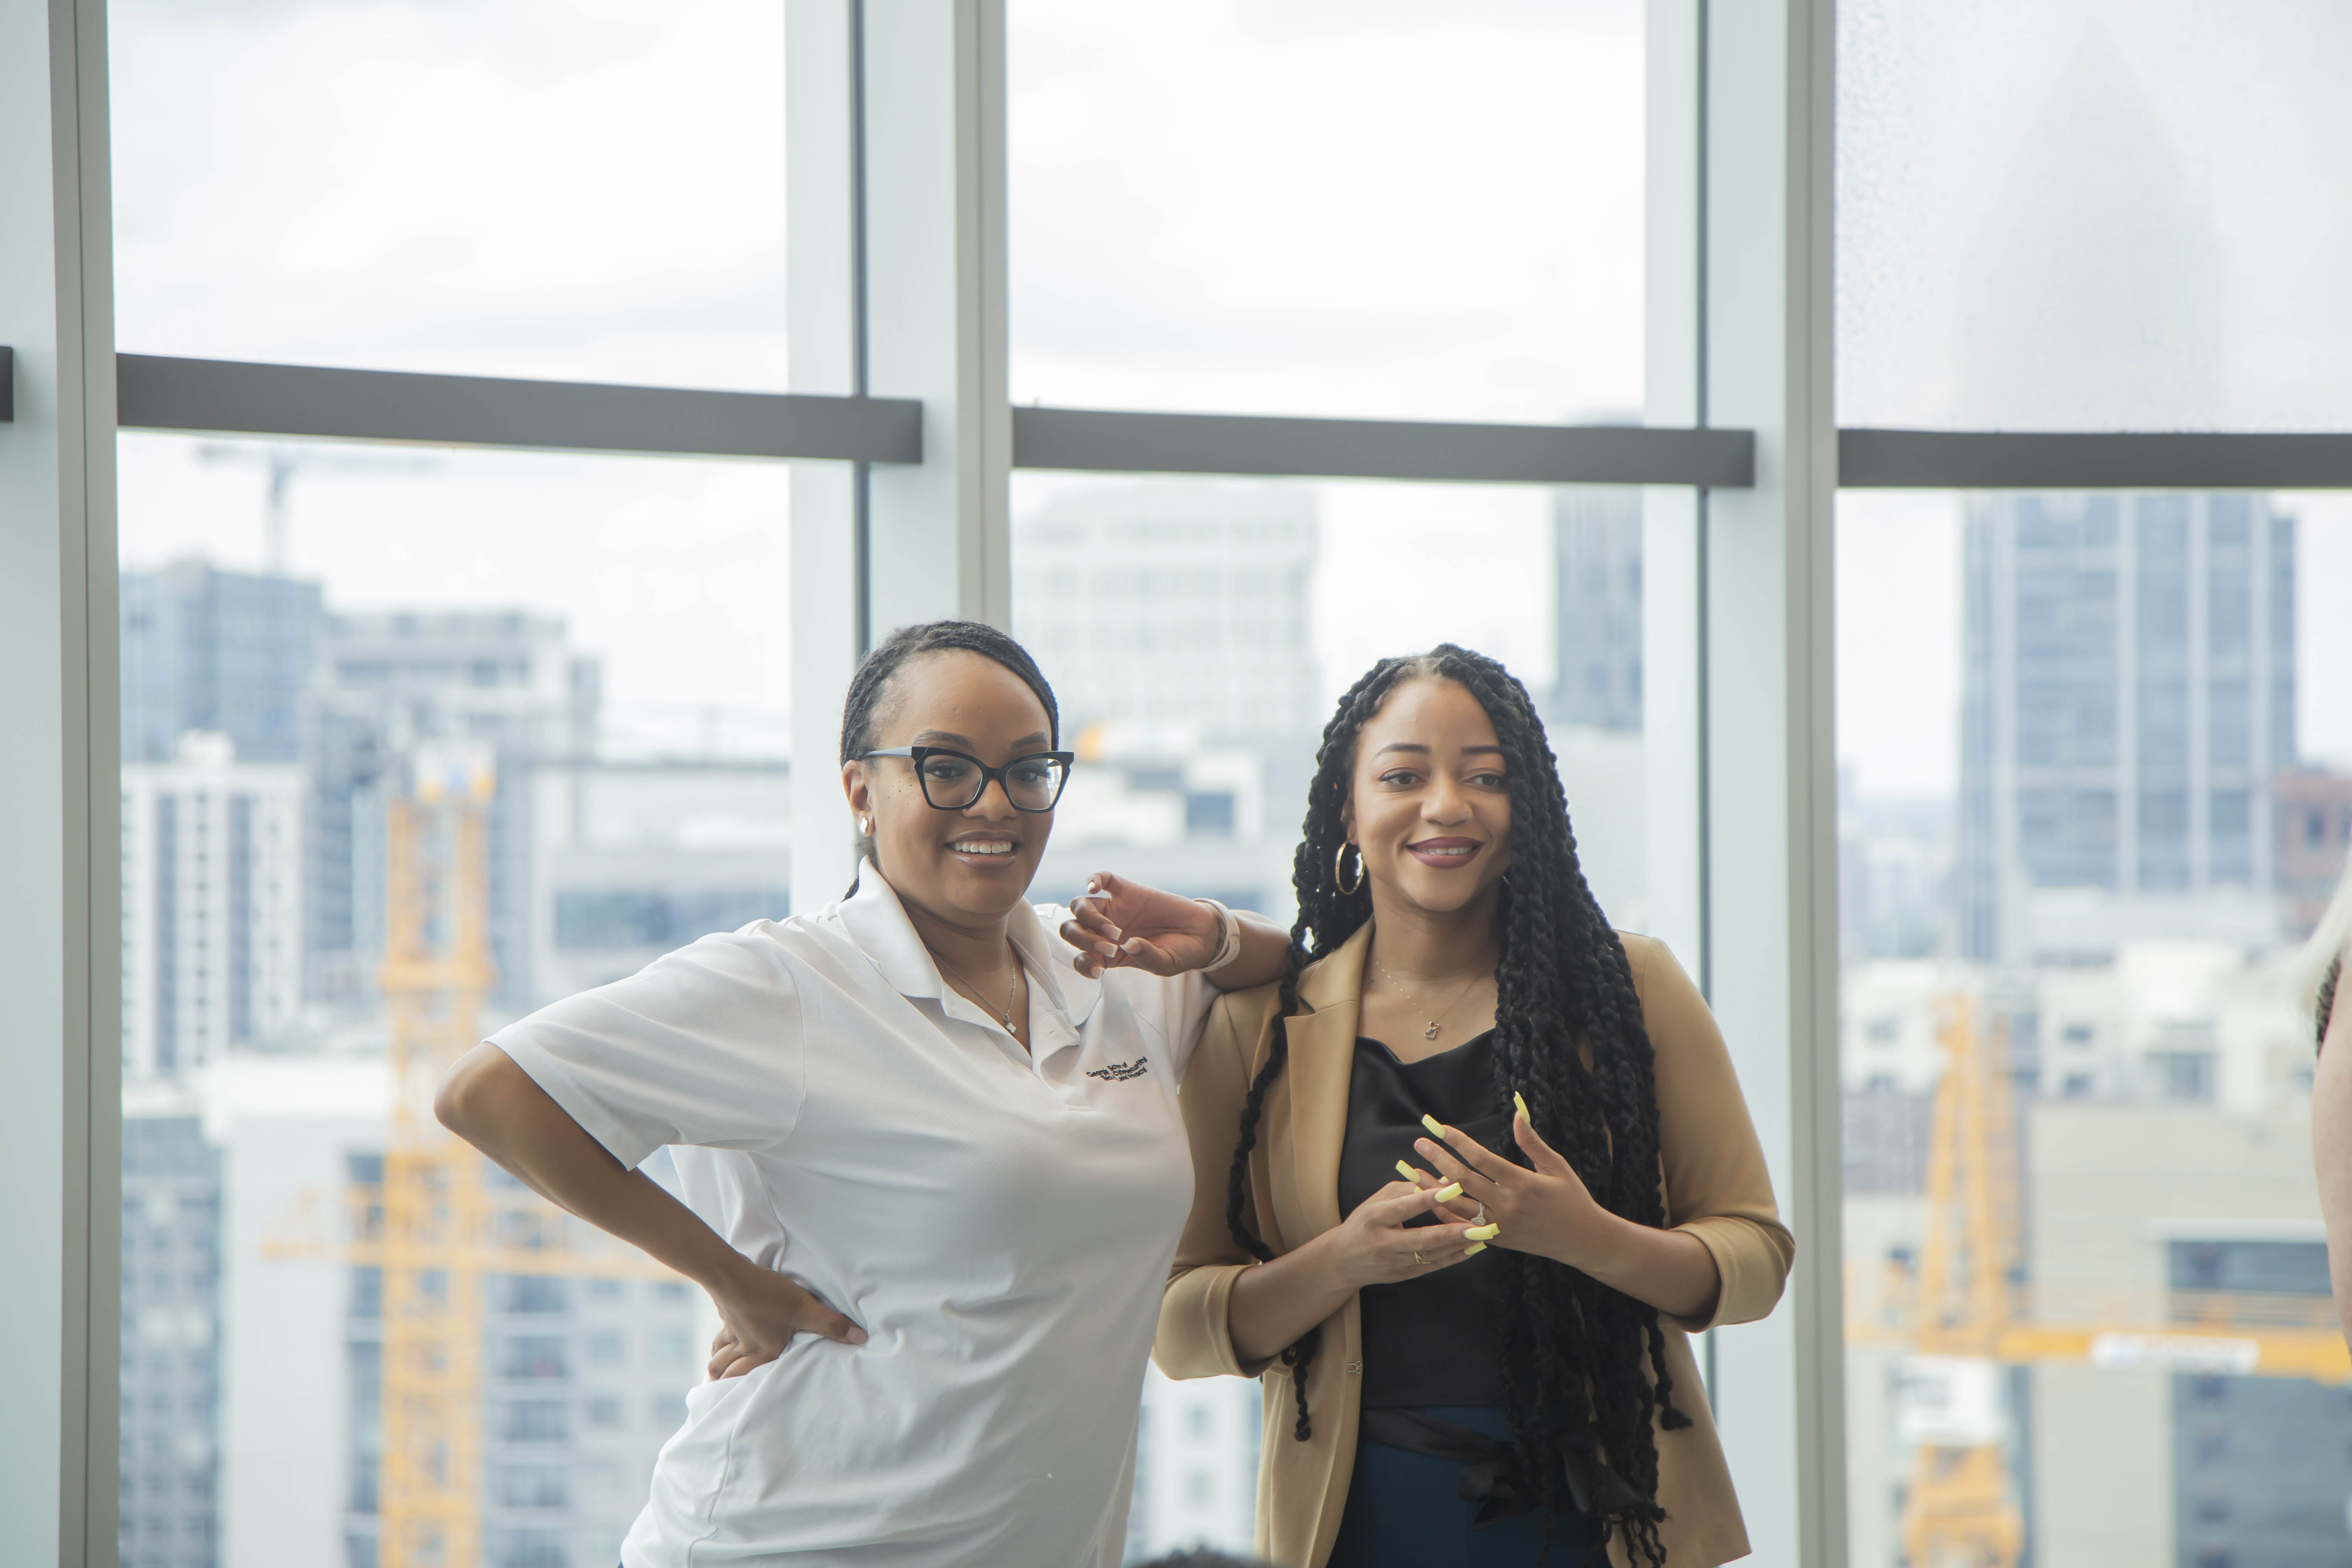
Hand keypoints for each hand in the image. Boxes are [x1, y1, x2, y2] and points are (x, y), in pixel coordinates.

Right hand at [704, 1257, 866, 1379]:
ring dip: (717, 1365)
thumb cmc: (770, 1295)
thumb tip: (860, 1338)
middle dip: (724, 1382)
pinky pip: (718, 1336)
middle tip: (720, 1392)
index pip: (750, 1378)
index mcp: (764, 1353)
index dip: (741, 1392)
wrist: (732, 1275)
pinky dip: (717, 1343)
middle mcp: (746, 1347)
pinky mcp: (725, 1315)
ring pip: (719, 1355)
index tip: (738, 1404)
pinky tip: (719, 1341)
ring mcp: (732, 1332)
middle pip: (727, 1371)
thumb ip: (832, 1324)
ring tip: (715, 1374)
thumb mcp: (806, 1308)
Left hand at [1058, 872, 1223, 977]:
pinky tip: (1095, 888)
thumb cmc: (1179, 953)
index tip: (1099, 971)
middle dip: (1084, 940)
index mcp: (1109, 954)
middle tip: (1110, 947)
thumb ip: (1146, 958)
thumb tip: (1128, 944)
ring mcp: (1114, 909)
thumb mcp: (1164, 964)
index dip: (1083, 965)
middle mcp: (1105, 931)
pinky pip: (1103, 879)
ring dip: (1090, 919)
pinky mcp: (1127, 890)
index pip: (1080, 958)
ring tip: (1115, 931)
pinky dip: (1093, 879)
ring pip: (1080, 906)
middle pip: (1072, 930)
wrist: (1201, 933)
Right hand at [1316, 1179, 1483, 1290]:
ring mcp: (1395, 1262)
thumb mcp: (1377, 1200)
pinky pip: (1433, 1266)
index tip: (1453, 1188)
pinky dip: (1454, 1258)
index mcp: (1375, 1218)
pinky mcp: (1404, 1275)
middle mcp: (1384, 1242)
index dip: (1428, 1198)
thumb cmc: (1363, 1222)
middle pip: (1422, 1237)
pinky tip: (1472, 1250)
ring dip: (1459, 1246)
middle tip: (1477, 1225)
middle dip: (1452, 1231)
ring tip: (1482, 1236)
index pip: (1404, 1207)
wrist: (1343, 1260)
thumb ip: (1407, 1188)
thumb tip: (1440, 1178)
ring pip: (1431, 1254)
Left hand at [1413, 1105, 1620, 1272]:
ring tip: (1413, 1172)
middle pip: (1464, 1180)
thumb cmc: (1572, 1199)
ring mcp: (1500, 1225)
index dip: (1460, 1142)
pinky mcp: (1496, 1240)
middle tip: (1420, 1143)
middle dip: (1439, 1160)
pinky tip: (1429, 1199)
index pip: (1482, 1159)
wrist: (1582, 1240)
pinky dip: (1445, 1213)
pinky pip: (1463, 1226)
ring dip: (1432, 1188)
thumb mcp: (1557, 1167)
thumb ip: (1532, 1143)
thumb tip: (1517, 1114)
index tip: (1441, 1128)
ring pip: (1457, 1206)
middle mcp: (1508, 1205)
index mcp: (1523, 1183)